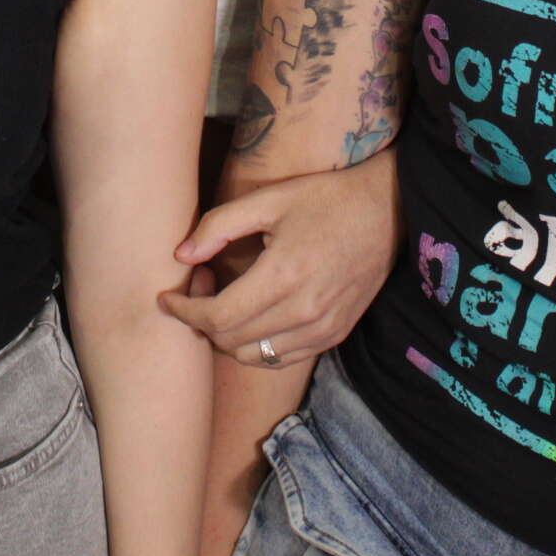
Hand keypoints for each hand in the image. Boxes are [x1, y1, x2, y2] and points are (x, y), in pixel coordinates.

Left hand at [161, 151, 397, 363]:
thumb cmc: (326, 198)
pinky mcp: (335, 334)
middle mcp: (305, 311)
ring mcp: (323, 328)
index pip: (218, 317)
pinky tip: (252, 313)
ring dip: (227, 336)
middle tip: (200, 284)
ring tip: (224, 298)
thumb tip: (181, 256)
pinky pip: (282, 358)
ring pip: (254, 357)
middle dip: (201, 319)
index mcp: (284, 276)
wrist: (389, 209)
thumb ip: (219, 225)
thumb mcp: (269, 199)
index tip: (167, 296)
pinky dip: (256, 346)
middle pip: (232, 341)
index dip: (185, 311)